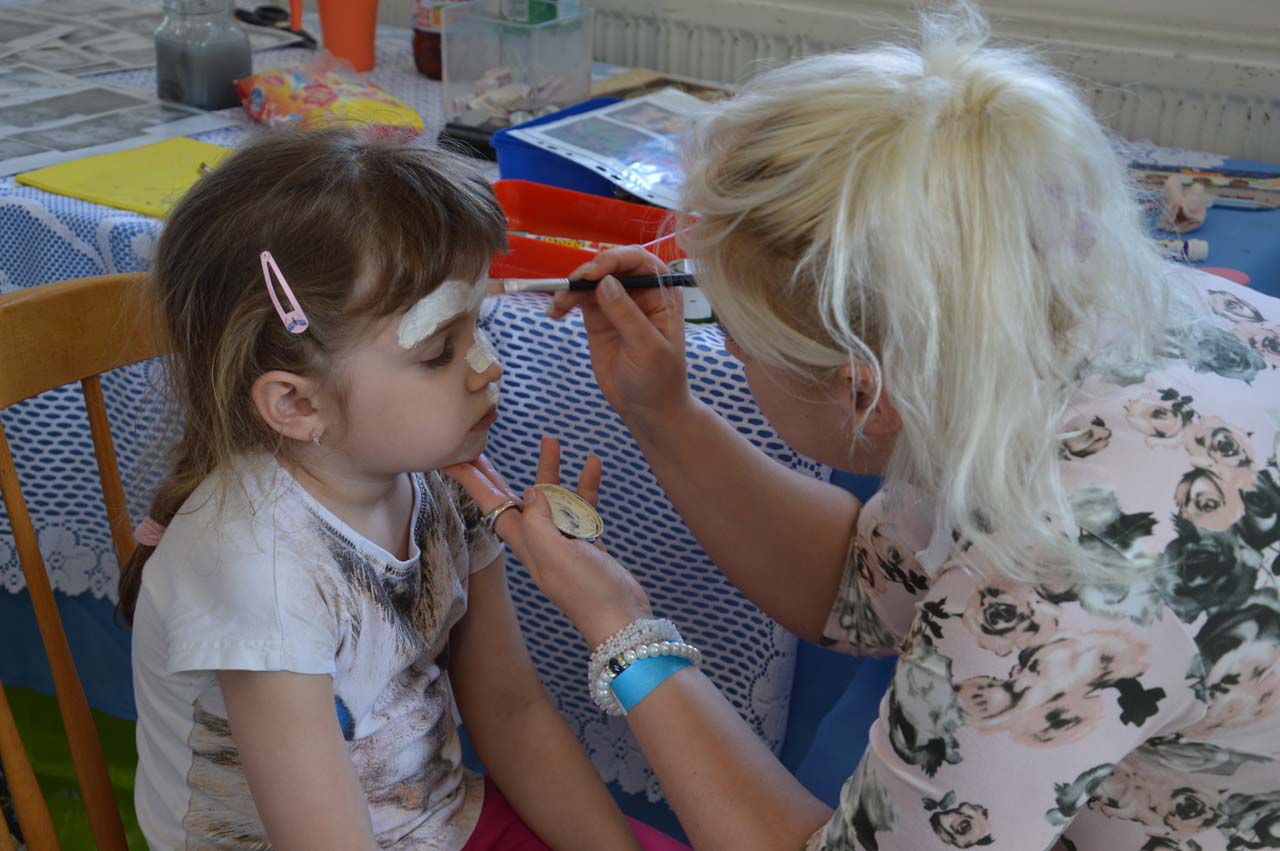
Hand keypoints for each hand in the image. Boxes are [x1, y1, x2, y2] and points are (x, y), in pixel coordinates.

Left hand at [443, 438, 651, 646]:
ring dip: (549, 469)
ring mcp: (564, 540)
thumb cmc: (587, 593)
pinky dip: (586, 484)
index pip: (491, 506)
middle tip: (479, 451)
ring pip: (551, 497)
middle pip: (511, 500)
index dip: (472, 482)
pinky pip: (583, 505)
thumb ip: (538, 521)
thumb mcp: (555, 555)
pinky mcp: (587, 541)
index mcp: (526, 543)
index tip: (453, 461)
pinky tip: (592, 464)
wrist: (622, 619)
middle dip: (495, 475)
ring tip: (551, 441)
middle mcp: (540, 540)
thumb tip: (531, 492)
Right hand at [546, 246, 690, 426]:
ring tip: (558, 305)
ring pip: (592, 280)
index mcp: (662, 293)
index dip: (615, 259)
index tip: (593, 273)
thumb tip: (605, 282)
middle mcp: (640, 292)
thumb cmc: (659, 378)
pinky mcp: (598, 318)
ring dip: (572, 286)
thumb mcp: (647, 348)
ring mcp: (617, 304)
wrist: (647, 408)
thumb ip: (627, 315)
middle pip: (612, 265)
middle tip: (570, 287)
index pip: (640, 261)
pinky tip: (555, 312)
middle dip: (589, 271)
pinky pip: (579, 299)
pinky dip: (565, 300)